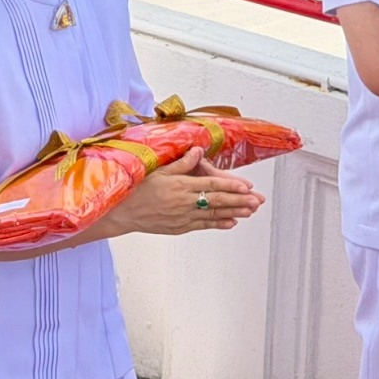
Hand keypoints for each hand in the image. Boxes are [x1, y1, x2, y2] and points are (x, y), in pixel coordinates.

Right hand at [107, 147, 262, 236]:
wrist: (122, 212)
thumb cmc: (137, 189)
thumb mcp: (157, 171)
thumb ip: (181, 163)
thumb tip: (198, 151)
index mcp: (180, 185)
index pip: (210, 184)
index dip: (229, 184)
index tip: (245, 185)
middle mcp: (184, 202)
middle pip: (217, 200)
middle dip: (238, 200)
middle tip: (256, 200)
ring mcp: (183, 217)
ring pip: (213, 214)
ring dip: (233, 212)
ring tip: (250, 211)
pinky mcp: (180, 227)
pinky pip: (203, 225)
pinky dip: (218, 224)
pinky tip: (231, 222)